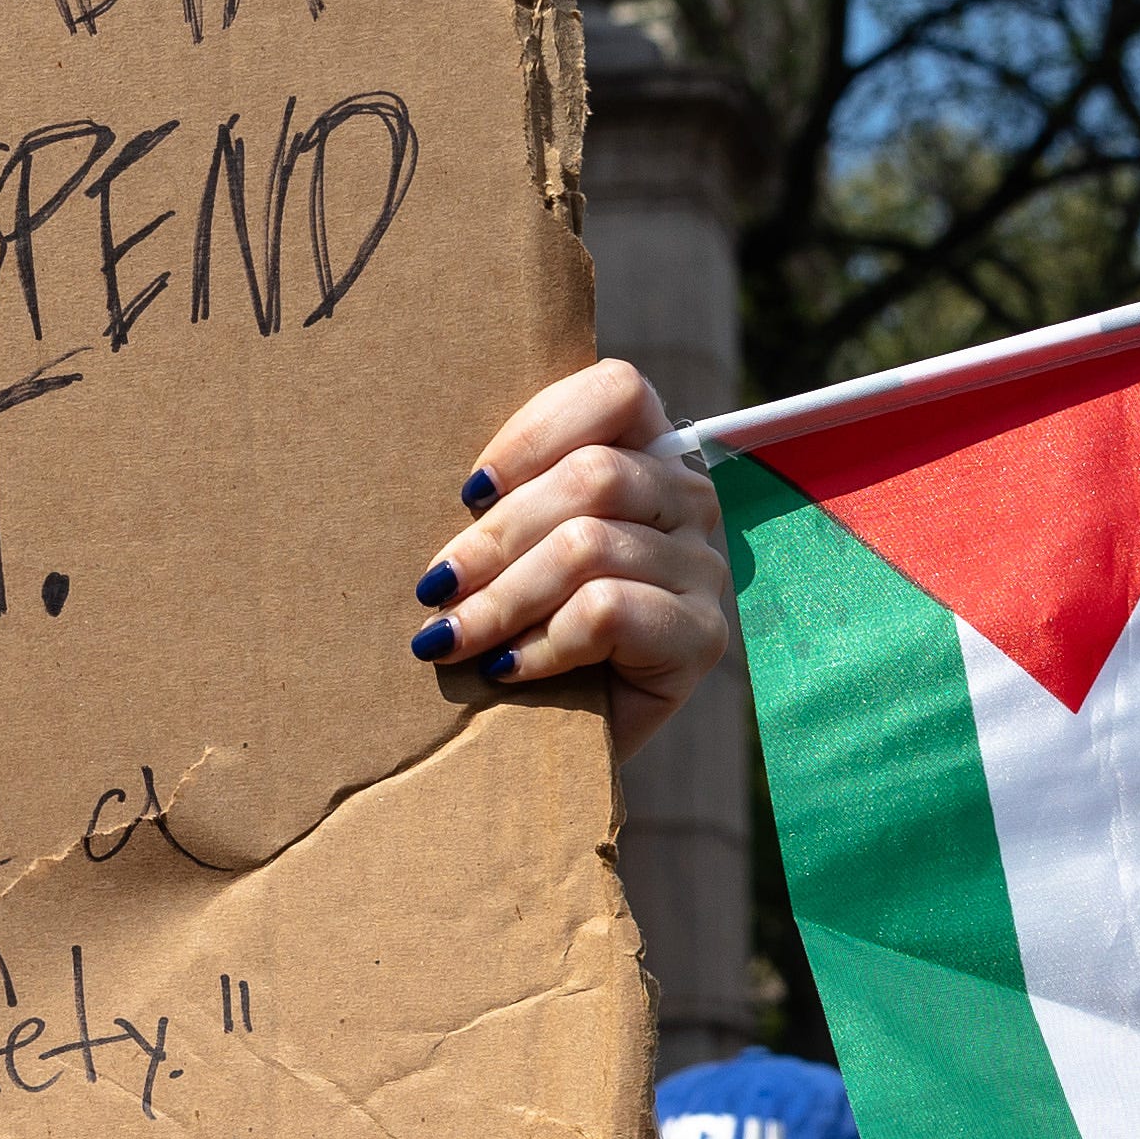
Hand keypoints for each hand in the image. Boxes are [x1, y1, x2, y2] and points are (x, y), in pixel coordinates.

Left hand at [412, 361, 735, 766]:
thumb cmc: (522, 631)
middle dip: (496, 536)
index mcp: (650, 454)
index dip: (535, 432)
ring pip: (589, 547)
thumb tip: (459, 486)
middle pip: (593, 477)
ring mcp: (704, 568)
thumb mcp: (513, 550)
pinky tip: (508, 669)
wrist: (556, 747)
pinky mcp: (702, 637)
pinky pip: (608, 612)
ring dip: (503, 599)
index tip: (468, 491)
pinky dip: (543, 642)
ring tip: (451, 637)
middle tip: (435, 587)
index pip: (618, 391)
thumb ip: (509, 497)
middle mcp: (690, 500)